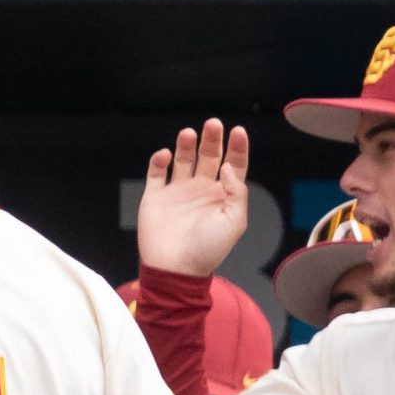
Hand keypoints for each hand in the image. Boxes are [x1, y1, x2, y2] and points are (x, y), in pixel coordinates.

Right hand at [138, 119, 249, 278]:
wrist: (175, 270)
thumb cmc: (208, 251)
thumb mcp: (235, 222)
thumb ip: (237, 192)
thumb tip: (229, 166)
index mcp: (222, 196)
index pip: (233, 165)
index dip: (237, 147)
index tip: (238, 132)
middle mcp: (201, 190)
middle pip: (209, 156)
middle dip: (212, 139)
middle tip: (213, 124)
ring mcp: (177, 192)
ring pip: (183, 159)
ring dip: (186, 144)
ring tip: (188, 134)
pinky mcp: (156, 197)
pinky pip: (156, 173)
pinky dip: (159, 160)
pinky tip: (164, 155)